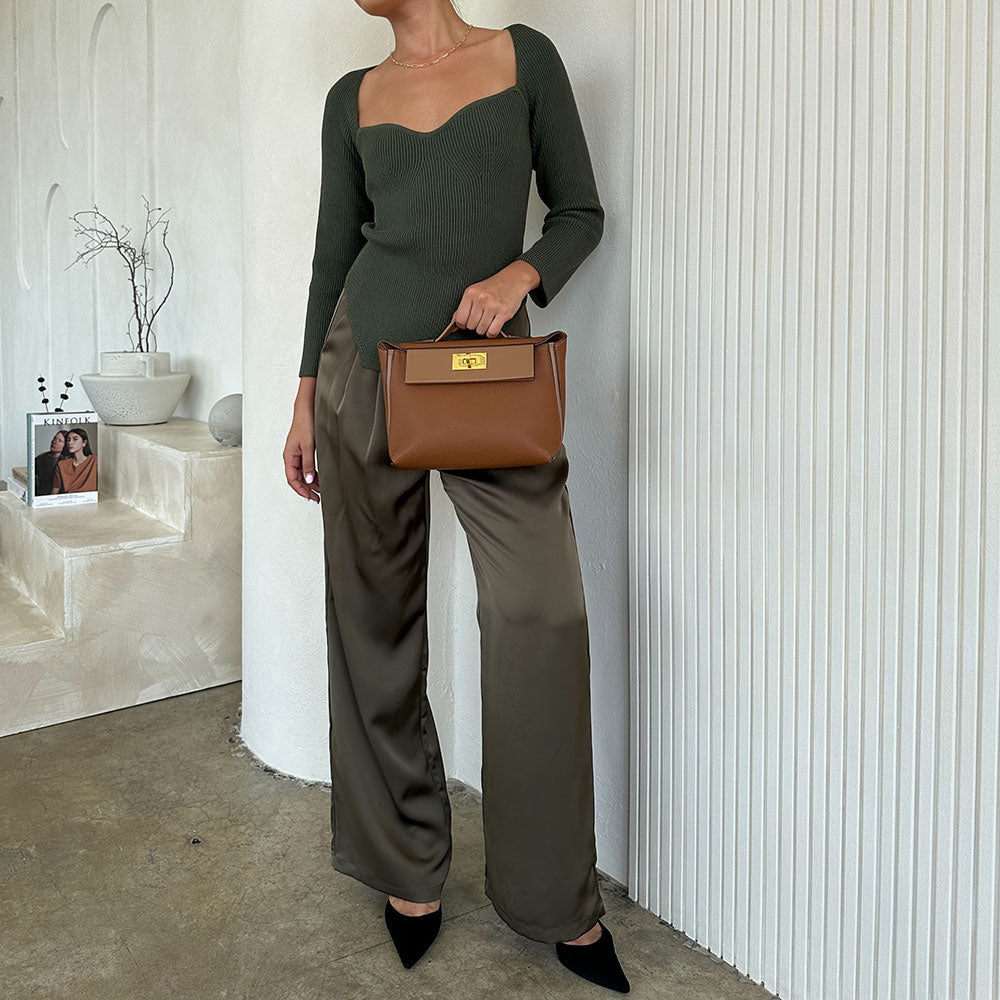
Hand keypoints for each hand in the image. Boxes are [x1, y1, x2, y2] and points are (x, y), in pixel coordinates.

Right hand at [284, 385, 320, 502]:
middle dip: (307, 489)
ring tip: (320, 490)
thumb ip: (308, 463)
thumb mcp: (308, 446)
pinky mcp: (304, 450)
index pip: (292, 479)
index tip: (310, 497)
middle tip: (317, 498)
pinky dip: (313, 474)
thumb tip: (309, 479)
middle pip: (297, 478)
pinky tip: (319, 478)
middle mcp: (292, 456)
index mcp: (289, 456)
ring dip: (311, 482)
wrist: (307, 410)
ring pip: (303, 473)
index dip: (301, 490)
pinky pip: (306, 467)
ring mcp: (298, 454)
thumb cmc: (305, 424)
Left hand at [451, 260, 540, 336]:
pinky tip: (494, 325)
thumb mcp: (475, 291)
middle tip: (481, 319)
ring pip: (481, 330)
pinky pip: (492, 332)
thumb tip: (454, 322)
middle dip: (475, 325)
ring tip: (489, 320)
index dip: (463, 324)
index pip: (460, 319)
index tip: (467, 323)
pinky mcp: (503, 313)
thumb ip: (464, 307)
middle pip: (470, 326)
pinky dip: (492, 332)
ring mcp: (492, 306)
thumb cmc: (495, 286)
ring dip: (484, 329)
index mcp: (471, 293)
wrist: (513, 279)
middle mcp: (480, 299)